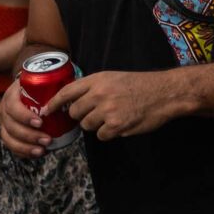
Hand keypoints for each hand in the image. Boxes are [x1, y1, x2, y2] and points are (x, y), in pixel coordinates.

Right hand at [0, 78, 55, 158]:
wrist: (30, 88)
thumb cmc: (41, 85)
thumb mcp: (45, 80)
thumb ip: (55, 85)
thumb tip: (72, 94)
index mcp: (12, 95)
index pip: (13, 106)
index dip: (24, 116)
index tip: (40, 122)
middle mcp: (5, 110)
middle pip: (11, 126)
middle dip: (29, 135)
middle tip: (47, 140)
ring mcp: (5, 123)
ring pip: (8, 138)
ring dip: (25, 147)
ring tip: (42, 150)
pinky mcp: (8, 133)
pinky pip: (11, 146)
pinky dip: (23, 152)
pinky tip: (37, 153)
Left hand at [44, 70, 184, 141]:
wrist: (166, 92)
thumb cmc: (142, 85)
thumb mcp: (116, 78)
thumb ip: (95, 87)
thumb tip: (73, 102)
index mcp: (99, 79)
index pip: (67, 92)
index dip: (54, 103)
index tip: (46, 111)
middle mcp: (100, 93)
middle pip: (75, 113)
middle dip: (83, 116)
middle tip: (97, 113)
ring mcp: (107, 110)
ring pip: (87, 126)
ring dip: (97, 125)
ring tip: (114, 117)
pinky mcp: (116, 125)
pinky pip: (102, 136)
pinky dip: (110, 133)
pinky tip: (123, 123)